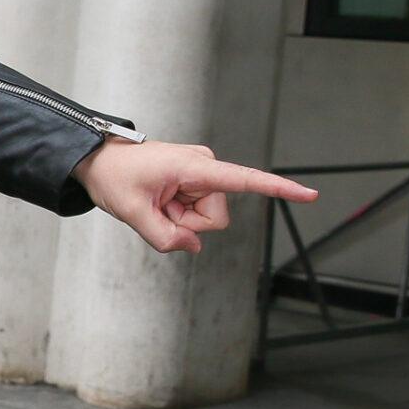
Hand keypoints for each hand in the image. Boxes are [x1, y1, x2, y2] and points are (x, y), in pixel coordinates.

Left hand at [74, 139, 314, 254]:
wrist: (98, 161)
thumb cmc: (114, 177)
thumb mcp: (133, 213)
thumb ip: (164, 238)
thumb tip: (193, 247)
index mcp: (196, 166)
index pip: (245, 180)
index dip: (279, 189)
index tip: (311, 195)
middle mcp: (206, 166)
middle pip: (215, 218)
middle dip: (187, 224)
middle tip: (156, 208)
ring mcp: (201, 175)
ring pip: (206, 219)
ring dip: (180, 220)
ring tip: (155, 202)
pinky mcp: (196, 182)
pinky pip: (195, 213)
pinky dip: (177, 215)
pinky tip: (160, 201)